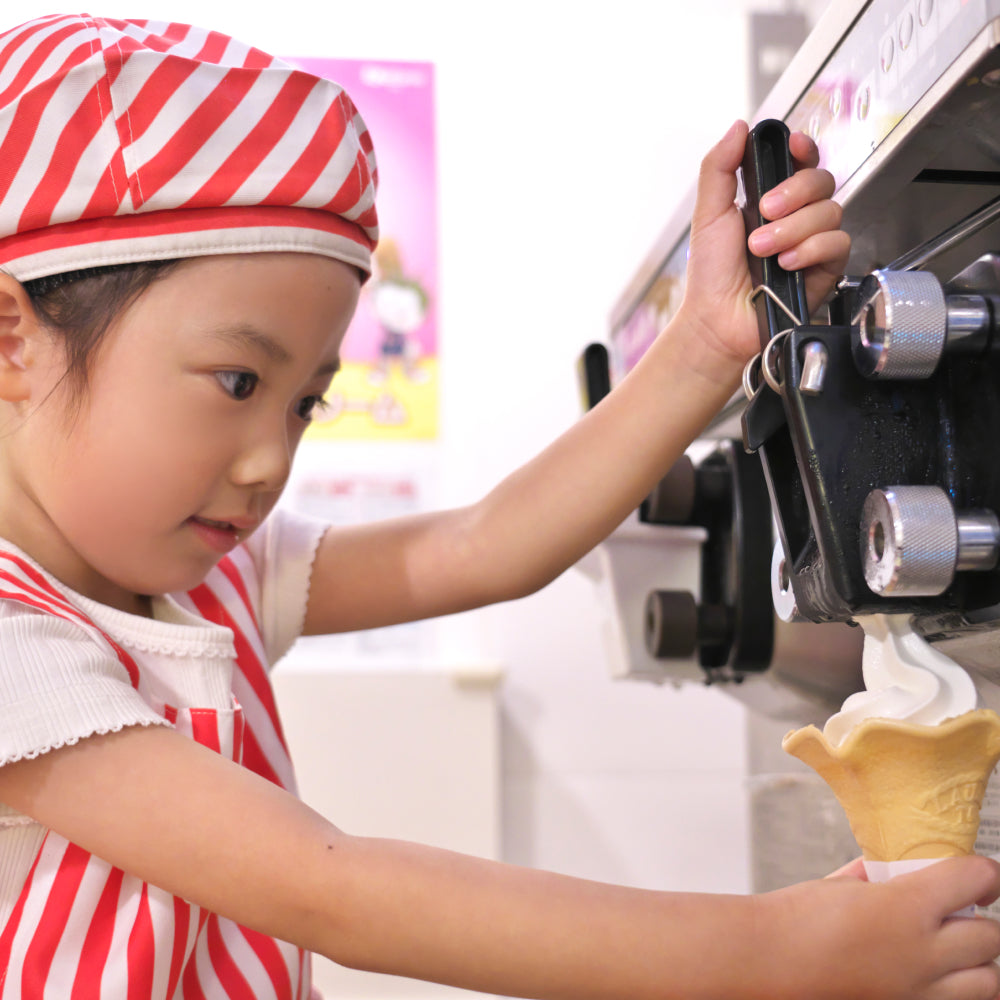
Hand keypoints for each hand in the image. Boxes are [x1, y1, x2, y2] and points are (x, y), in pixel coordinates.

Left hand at [679, 119, 849, 377]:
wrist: (716, 320)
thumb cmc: (711, 275)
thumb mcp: (708, 214)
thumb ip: (719, 168)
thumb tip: (738, 127)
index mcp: (771, 199)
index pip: (801, 161)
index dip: (803, 148)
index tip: (792, 147)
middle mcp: (796, 217)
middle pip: (821, 180)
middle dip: (794, 192)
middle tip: (764, 211)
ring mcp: (813, 242)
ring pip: (830, 210)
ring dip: (792, 228)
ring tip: (761, 250)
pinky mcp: (826, 269)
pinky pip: (837, 242)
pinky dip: (810, 249)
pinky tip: (786, 264)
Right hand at [757, 855, 999, 999]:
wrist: (767, 962)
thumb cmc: (794, 920)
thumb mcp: (840, 885)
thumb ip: (877, 877)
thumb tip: (896, 869)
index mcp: (904, 907)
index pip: (975, 881)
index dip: (985, 874)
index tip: (981, 875)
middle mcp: (922, 953)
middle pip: (990, 937)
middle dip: (982, 922)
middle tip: (962, 913)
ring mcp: (918, 992)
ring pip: (988, 984)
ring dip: (978, 965)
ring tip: (953, 954)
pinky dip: (951, 993)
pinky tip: (927, 979)